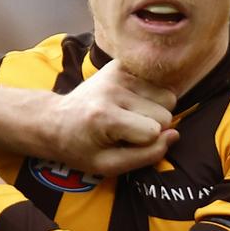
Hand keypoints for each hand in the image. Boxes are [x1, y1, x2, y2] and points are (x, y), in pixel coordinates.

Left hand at [49, 60, 178, 175]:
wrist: (53, 119)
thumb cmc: (79, 147)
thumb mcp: (106, 165)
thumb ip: (144, 156)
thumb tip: (175, 135)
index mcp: (105, 116)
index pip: (153, 131)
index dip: (145, 143)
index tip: (123, 143)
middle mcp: (112, 89)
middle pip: (165, 113)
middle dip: (152, 126)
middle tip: (124, 130)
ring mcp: (117, 73)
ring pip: (167, 96)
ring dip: (153, 110)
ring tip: (127, 115)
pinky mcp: (120, 64)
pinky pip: (158, 82)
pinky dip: (150, 95)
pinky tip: (129, 102)